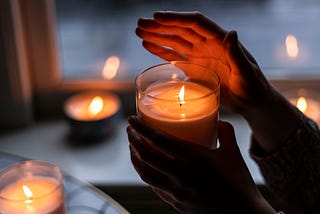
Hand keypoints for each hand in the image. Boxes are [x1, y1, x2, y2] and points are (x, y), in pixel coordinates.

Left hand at [127, 116, 275, 213]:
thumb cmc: (240, 183)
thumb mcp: (234, 153)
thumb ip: (226, 133)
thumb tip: (219, 121)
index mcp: (194, 157)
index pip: (158, 139)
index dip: (141, 128)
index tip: (132, 119)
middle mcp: (180, 173)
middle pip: (146, 154)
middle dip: (133, 140)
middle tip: (130, 130)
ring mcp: (176, 190)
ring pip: (144, 173)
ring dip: (134, 158)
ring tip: (132, 149)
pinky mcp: (175, 203)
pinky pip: (154, 187)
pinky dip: (146, 175)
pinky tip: (146, 169)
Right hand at [136, 11, 299, 152]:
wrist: (251, 101)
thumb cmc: (253, 86)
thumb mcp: (246, 71)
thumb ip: (237, 53)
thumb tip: (231, 32)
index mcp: (220, 41)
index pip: (195, 23)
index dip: (176, 19)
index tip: (157, 17)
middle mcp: (207, 45)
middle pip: (180, 30)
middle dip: (160, 26)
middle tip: (140, 24)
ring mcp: (199, 56)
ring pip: (174, 42)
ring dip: (157, 36)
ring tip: (139, 32)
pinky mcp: (194, 68)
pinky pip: (174, 57)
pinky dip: (161, 51)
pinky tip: (148, 46)